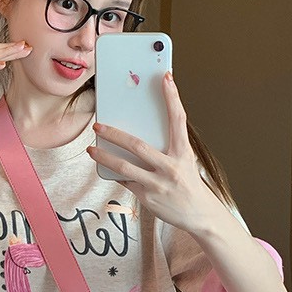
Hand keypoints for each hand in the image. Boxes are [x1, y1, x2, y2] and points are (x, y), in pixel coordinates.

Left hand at [87, 71, 219, 232]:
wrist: (199, 214)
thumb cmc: (187, 182)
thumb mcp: (184, 160)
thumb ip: (168, 144)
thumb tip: (141, 127)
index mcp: (183, 152)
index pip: (178, 119)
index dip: (172, 97)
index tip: (165, 77)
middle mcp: (171, 167)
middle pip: (138, 145)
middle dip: (114, 134)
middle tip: (98, 124)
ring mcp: (158, 184)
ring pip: (125, 167)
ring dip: (104, 156)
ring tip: (92, 148)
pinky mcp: (148, 197)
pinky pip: (126, 182)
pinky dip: (115, 173)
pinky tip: (105, 166)